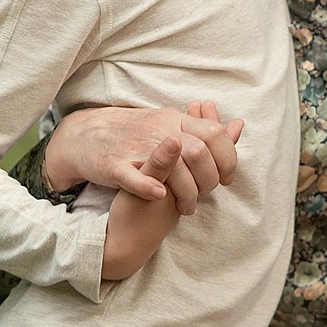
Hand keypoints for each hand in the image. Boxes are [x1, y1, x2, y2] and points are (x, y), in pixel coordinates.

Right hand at [46, 103, 242, 214]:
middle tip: (205, 195)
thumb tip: (238, 127)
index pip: (214, 134)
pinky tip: (160, 194)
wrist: (88, 134)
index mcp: (174, 120)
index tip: (226, 178)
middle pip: (198, 151)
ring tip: (186, 207)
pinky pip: (131, 174)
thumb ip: (204, 127)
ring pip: (172, 165)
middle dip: (208, 179)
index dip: (227, 158)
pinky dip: (147, 185)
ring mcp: (136, 147)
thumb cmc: (136, 134)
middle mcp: (158, 130)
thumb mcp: (171, 123)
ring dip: (185, 190)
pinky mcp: (113, 164)